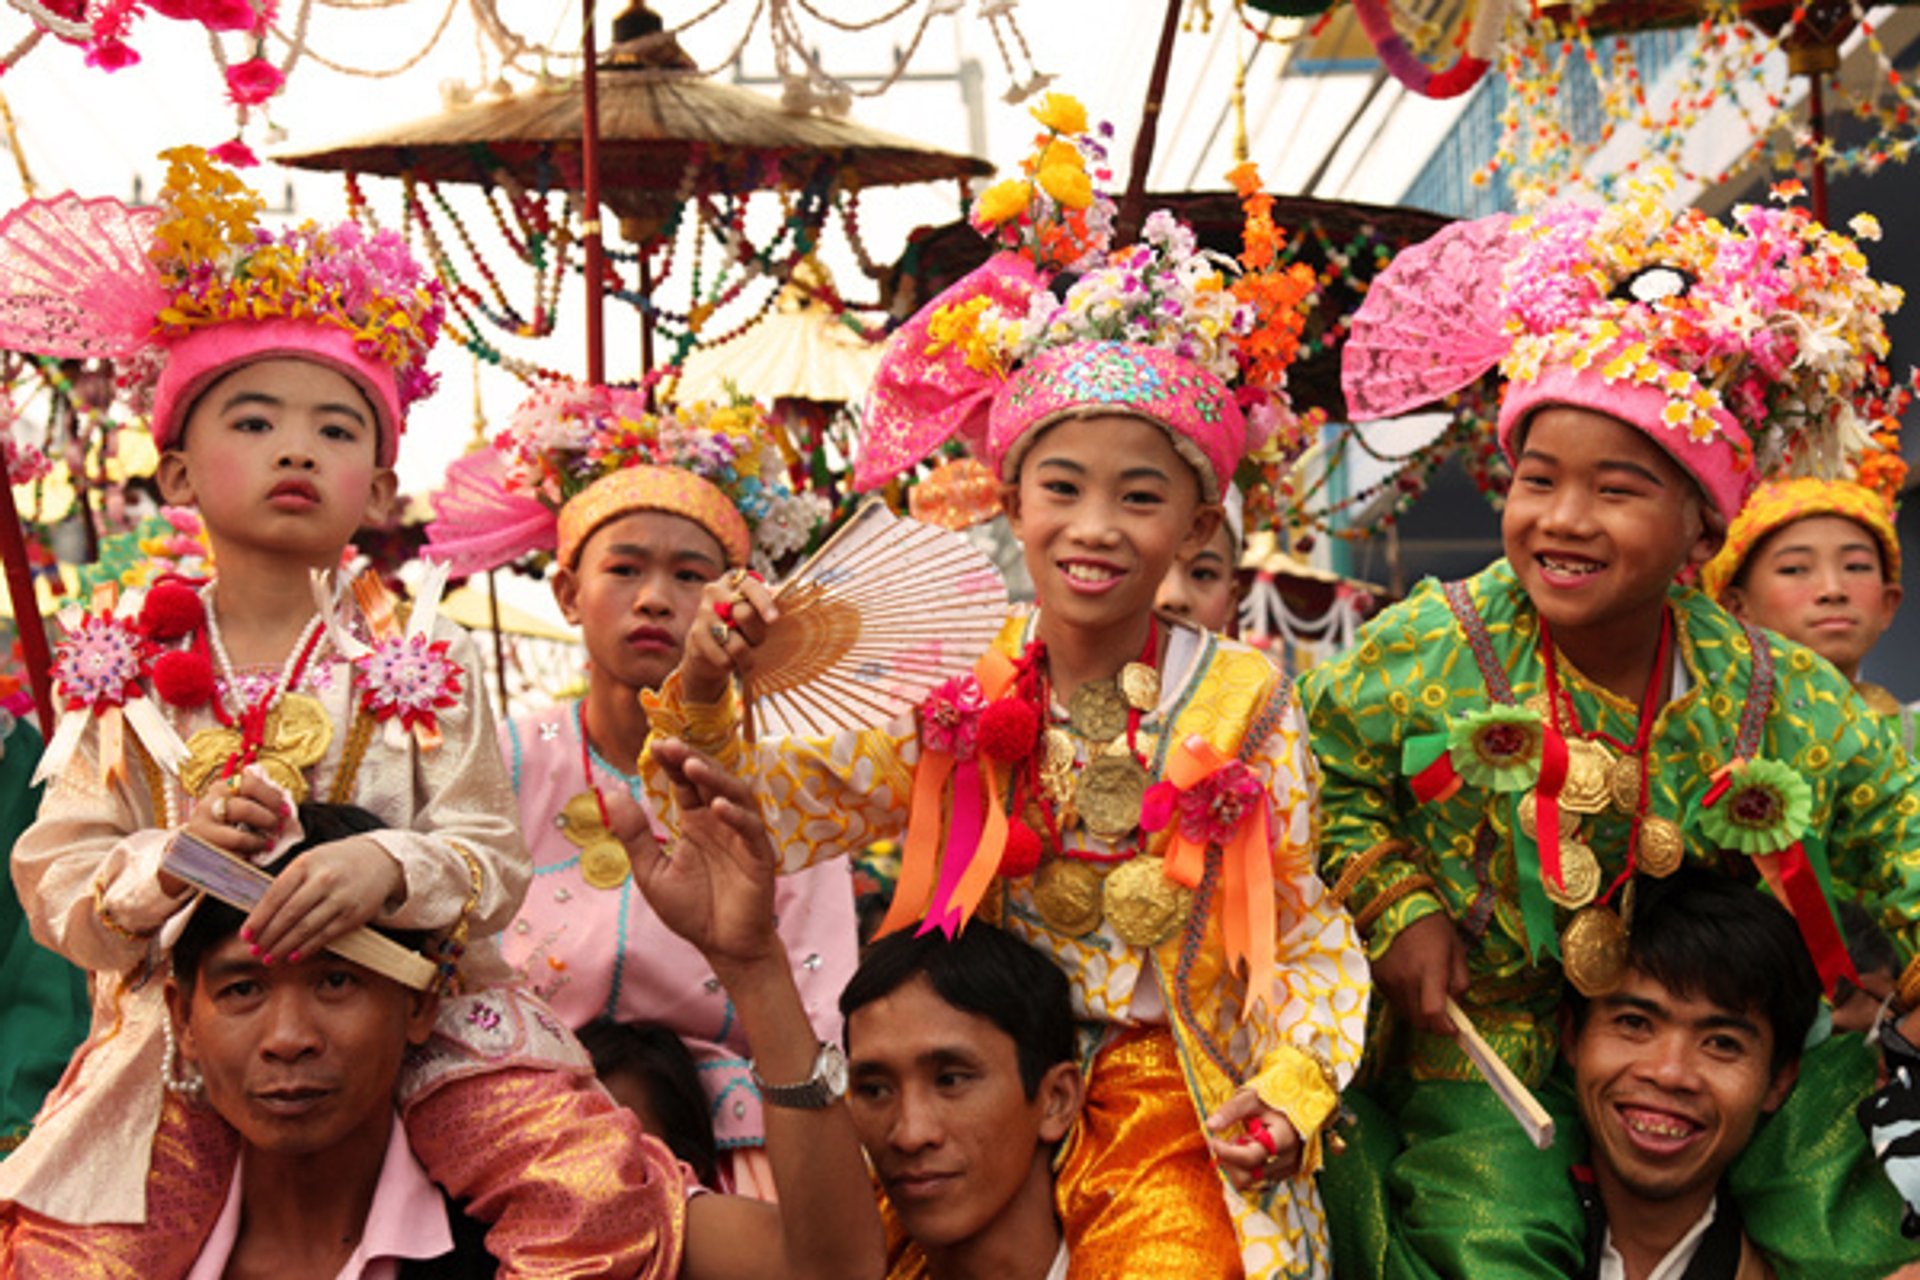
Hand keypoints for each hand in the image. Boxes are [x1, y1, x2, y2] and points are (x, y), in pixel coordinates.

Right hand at [182, 772, 288, 864]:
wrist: (194, 844)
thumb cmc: (226, 822)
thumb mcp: (239, 805)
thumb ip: (259, 802)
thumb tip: (286, 809)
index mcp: (223, 787)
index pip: (250, 784)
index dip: (272, 797)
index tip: (286, 810)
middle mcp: (209, 803)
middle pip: (246, 809)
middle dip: (268, 821)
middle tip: (278, 829)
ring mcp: (201, 827)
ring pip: (239, 837)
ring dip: (259, 842)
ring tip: (267, 845)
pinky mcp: (201, 850)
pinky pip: (230, 856)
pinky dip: (245, 857)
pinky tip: (250, 856)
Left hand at [242, 835, 404, 963]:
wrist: (381, 860)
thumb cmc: (337, 862)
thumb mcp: (311, 861)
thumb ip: (288, 883)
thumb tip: (260, 915)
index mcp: (307, 863)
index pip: (275, 895)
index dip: (258, 918)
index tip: (246, 935)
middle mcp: (324, 880)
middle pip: (289, 914)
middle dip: (268, 936)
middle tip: (254, 951)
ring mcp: (340, 898)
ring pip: (305, 928)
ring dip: (284, 947)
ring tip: (269, 958)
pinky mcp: (354, 915)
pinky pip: (325, 936)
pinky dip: (306, 948)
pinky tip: (293, 957)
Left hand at [617, 738, 779, 975]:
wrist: (724, 946)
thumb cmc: (692, 910)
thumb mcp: (652, 872)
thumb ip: (635, 836)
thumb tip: (611, 794)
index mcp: (696, 822)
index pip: (685, 783)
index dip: (673, 762)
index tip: (655, 744)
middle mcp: (720, 822)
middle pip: (711, 780)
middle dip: (692, 760)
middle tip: (671, 745)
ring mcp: (742, 837)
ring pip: (735, 796)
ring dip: (715, 779)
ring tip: (693, 766)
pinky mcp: (759, 856)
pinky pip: (750, 829)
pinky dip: (735, 816)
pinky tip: (717, 807)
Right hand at [680, 573, 779, 705]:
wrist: (709, 650)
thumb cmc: (741, 626)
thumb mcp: (757, 611)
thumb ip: (771, 601)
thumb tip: (790, 594)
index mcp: (734, 579)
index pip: (750, 586)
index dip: (764, 603)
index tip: (774, 620)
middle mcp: (715, 591)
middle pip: (745, 614)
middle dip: (757, 635)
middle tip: (757, 641)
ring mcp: (703, 613)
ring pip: (735, 642)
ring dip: (746, 655)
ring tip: (744, 654)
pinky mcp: (695, 635)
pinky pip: (724, 658)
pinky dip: (732, 664)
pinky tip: (729, 660)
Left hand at [1205, 1090, 1302, 1188]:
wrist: (1296, 1105)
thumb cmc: (1273, 1099)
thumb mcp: (1251, 1099)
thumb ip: (1230, 1112)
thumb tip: (1209, 1126)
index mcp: (1283, 1139)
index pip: (1250, 1158)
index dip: (1226, 1152)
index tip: (1212, 1139)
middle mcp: (1288, 1160)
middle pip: (1248, 1177)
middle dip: (1230, 1161)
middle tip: (1230, 1139)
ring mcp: (1287, 1170)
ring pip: (1251, 1182)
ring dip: (1237, 1165)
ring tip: (1241, 1141)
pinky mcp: (1284, 1174)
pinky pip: (1258, 1182)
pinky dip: (1246, 1169)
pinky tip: (1249, 1150)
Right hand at [1374, 911, 1468, 1036]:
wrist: (1396, 907)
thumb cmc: (1433, 927)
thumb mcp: (1457, 951)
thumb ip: (1461, 982)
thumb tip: (1456, 1005)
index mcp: (1429, 970)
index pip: (1433, 1013)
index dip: (1445, 1028)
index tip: (1455, 1029)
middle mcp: (1406, 979)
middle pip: (1419, 1021)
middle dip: (1434, 1025)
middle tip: (1444, 1016)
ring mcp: (1388, 980)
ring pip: (1406, 1013)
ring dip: (1419, 1013)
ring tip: (1427, 996)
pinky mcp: (1377, 978)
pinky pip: (1394, 1000)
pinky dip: (1406, 1001)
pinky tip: (1411, 984)